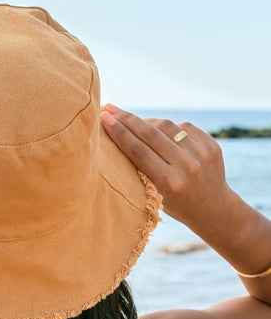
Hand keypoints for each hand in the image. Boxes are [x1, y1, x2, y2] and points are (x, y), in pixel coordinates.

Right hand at [99, 103, 235, 231]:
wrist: (214, 209)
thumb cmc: (177, 205)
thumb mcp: (156, 195)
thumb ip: (143, 169)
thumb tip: (123, 135)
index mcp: (169, 182)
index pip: (138, 150)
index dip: (119, 132)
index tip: (104, 118)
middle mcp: (187, 166)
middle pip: (150, 134)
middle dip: (127, 119)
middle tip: (109, 109)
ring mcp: (202, 154)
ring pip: (167, 126)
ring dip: (146, 121)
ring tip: (132, 121)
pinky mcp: (212, 145)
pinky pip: (184, 127)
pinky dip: (168, 127)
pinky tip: (157, 129)